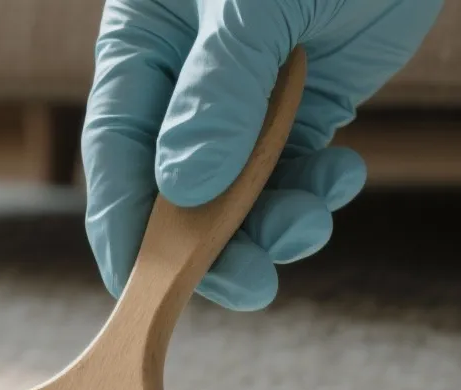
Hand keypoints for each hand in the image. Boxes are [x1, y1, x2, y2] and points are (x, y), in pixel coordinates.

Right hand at [83, 0, 441, 309]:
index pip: (117, 151)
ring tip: (314, 220)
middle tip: (255, 285)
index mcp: (144, 43)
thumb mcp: (258, 2)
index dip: (125, 227)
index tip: (142, 291)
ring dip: (276, 223)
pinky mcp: (304, 107)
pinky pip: (296, 175)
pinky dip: (318, 192)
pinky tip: (344, 175)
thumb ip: (220, 93)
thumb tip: (182, 190)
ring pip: (241, 195)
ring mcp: (247, 98)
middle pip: (176, 190)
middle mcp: (185, 80)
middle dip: (214, 244)